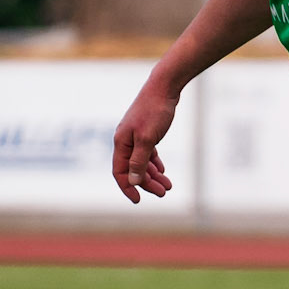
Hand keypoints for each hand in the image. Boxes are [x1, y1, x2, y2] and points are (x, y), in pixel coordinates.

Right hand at [112, 82, 177, 202]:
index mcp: (121, 142)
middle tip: (164, 193)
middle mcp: (125, 140)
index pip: (120, 171)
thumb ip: (140, 161)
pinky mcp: (145, 131)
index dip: (128, 187)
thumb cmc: (154, 111)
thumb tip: (133, 181)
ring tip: (168, 186)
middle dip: (147, 183)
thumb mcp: (148, 139)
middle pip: (133, 169)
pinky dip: (154, 163)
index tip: (138, 200)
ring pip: (142, 162)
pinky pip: (147, 153)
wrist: (163, 87)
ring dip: (153, 175)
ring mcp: (135, 136)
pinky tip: (162, 171)